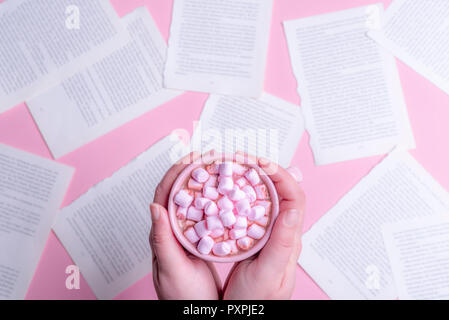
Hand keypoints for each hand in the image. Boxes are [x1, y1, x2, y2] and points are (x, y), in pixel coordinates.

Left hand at [149, 151, 221, 299]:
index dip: (177, 172)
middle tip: (212, 156)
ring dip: (206, 182)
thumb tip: (154, 206)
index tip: (193, 156)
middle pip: (181, 191)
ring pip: (195, 200)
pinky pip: (208, 214)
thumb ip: (162, 240)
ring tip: (221, 168)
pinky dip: (217, 200)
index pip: (164, 194)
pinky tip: (229, 195)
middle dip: (194, 170)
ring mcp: (188, 234)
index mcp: (162, 233)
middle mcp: (173, 230)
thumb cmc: (180, 297)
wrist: (197, 314)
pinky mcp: (202, 241)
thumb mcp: (170, 268)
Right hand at [223, 154, 304, 299]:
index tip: (258, 162)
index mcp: (289, 238)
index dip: (279, 174)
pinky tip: (224, 192)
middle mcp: (280, 233)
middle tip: (239, 159)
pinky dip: (238, 196)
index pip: (294, 196)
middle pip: (278, 192)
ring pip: (263, 199)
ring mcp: (266, 235)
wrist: (244, 315)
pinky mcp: (252, 238)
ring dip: (249, 180)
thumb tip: (293, 208)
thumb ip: (282, 243)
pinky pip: (249, 210)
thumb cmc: (259, 300)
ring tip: (231, 169)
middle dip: (261, 170)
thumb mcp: (270, 273)